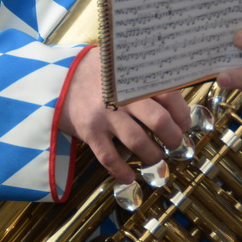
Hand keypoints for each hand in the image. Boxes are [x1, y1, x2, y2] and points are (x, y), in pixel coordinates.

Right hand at [57, 50, 190, 184]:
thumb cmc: (96, 72)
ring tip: (156, 157)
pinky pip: (109, 158)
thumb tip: (175, 97)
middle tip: (175, 143)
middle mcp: (121, 97)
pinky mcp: (89, 132)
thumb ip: (145, 76)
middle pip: (159, 121)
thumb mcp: (121, 64)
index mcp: (134, 78)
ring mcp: (105, 116)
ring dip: (153, 155)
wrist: (58, 78)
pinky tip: (130, 177)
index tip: (184, 124)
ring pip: (138, 142)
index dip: (182, 115)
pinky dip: (122, 171)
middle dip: (173, 138)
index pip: (169, 97)